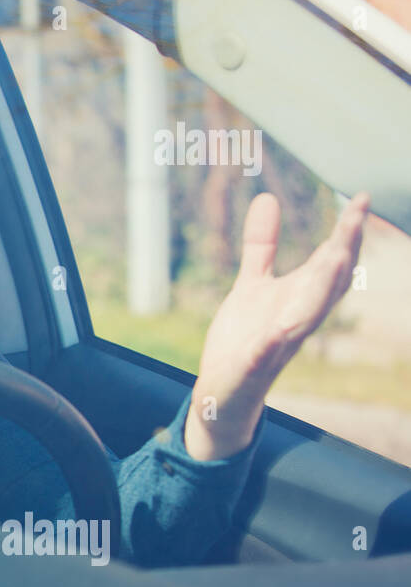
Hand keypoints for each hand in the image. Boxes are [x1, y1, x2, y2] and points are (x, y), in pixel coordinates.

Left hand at [184, 191, 369, 459]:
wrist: (224, 388)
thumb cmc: (245, 335)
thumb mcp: (252, 283)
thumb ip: (261, 245)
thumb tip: (268, 197)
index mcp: (299, 297)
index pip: (330, 262)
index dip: (347, 232)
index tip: (362, 198)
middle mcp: (296, 319)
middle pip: (328, 285)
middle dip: (343, 253)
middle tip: (356, 219)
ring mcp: (276, 345)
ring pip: (306, 318)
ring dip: (322, 290)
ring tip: (334, 257)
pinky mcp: (250, 368)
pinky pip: (262, 357)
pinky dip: (268, 345)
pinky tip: (270, 335)